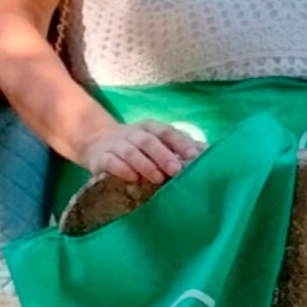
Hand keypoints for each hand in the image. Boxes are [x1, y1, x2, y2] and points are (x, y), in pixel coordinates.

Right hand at [76, 119, 203, 186]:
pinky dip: (122, 170)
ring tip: (158, 178)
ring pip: (131, 151)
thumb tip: (210, 153)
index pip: (168, 132)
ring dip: (145, 164)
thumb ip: (181, 148)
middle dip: (164, 155)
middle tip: (176, 170)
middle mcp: (134, 134)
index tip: (196, 156)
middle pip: (149, 141)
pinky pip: (111, 162)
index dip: (181, 143)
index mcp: (151, 128)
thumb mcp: (158, 143)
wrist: (97, 142)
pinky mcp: (102, 158)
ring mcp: (117, 145)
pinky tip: (133, 178)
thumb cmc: (139, 147)